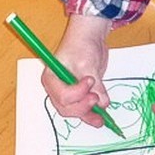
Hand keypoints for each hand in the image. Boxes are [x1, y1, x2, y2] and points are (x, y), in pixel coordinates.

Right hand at [40, 15, 111, 129]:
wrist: (89, 36)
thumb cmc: (81, 44)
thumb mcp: (87, 63)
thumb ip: (95, 84)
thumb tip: (102, 103)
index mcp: (52, 78)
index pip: (62, 96)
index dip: (78, 93)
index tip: (90, 80)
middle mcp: (58, 88)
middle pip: (67, 108)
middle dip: (82, 107)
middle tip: (96, 99)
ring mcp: (69, 92)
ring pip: (76, 111)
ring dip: (88, 115)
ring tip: (101, 119)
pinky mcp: (81, 94)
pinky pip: (85, 108)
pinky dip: (93, 114)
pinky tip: (102, 117)